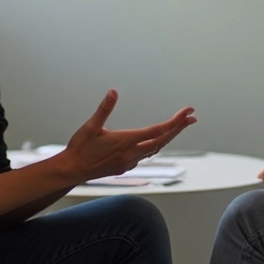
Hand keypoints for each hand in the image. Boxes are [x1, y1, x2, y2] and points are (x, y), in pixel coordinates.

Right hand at [59, 90, 195, 182]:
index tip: (187, 113)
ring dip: (167, 137)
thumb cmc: (80, 149)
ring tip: (177, 127)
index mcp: (126, 141)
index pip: (158, 130)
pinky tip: (154, 141)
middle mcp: (132, 153)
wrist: (72, 171)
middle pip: (162, 140)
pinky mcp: (125, 167)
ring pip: (155, 149)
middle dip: (178, 128)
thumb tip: (113, 92)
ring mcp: (129, 162)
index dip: (175, 122)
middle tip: (191, 118)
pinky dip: (154, 145)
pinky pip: (144, 155)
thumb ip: (104, 109)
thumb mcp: (91, 126)